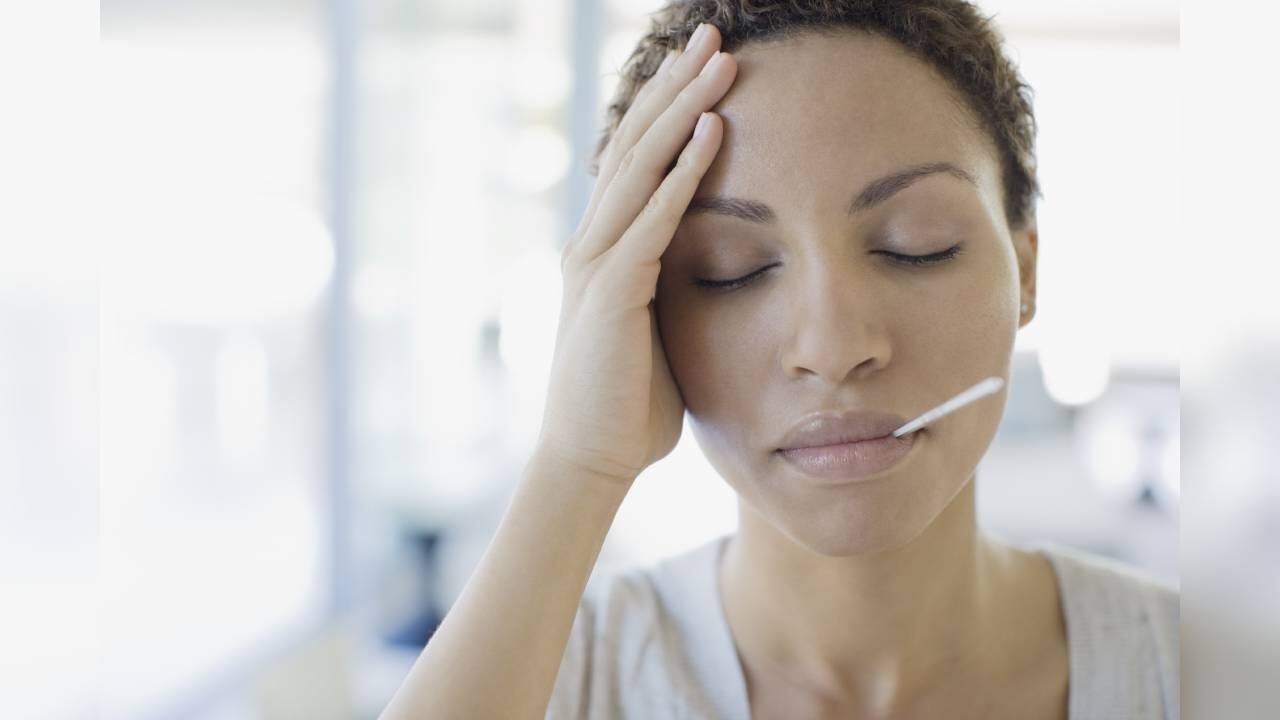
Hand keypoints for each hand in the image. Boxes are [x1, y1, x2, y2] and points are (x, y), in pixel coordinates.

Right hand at [536, 23, 736, 483]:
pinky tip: (713, 134)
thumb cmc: (631, 399)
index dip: (668, 106)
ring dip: (683, 111)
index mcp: (603, 247)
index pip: (636, 158)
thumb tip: (708, 258)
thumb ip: (669, 281)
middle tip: (714, 35)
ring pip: (640, 168)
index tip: (705, 65)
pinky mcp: (610, 294)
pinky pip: (651, 221)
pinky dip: (682, 175)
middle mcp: (592, 242)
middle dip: (675, 86)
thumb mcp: (656, 324)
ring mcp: (595, 265)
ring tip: (721, 63)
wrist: (592, 457)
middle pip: (635, 144)